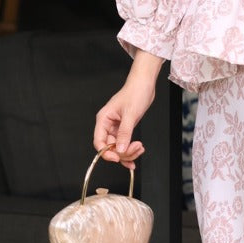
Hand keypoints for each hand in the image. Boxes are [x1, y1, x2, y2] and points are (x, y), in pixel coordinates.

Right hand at [93, 48, 162, 169]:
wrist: (144, 84)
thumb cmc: (135, 92)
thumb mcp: (130, 114)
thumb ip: (125, 133)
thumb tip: (121, 149)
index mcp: (103, 119)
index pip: (99, 142)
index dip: (106, 152)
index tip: (117, 158)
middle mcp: (108, 124)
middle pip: (110, 147)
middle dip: (123, 152)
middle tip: (136, 149)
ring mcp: (116, 127)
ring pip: (118, 147)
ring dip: (129, 152)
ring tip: (140, 148)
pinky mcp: (124, 128)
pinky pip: (125, 143)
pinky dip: (131, 149)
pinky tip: (137, 150)